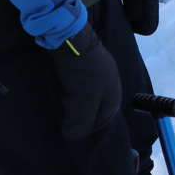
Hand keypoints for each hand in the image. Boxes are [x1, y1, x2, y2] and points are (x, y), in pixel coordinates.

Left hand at [52, 26, 121, 140]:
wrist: (70, 37)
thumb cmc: (81, 72)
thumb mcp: (82, 102)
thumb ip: (80, 123)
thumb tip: (72, 136)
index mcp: (114, 95)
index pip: (102, 121)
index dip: (86, 128)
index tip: (69, 131)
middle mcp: (109, 84)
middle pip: (96, 108)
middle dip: (81, 115)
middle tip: (63, 119)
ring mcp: (98, 72)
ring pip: (87, 95)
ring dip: (75, 103)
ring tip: (60, 106)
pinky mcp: (86, 63)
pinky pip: (80, 83)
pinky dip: (71, 90)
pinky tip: (61, 91)